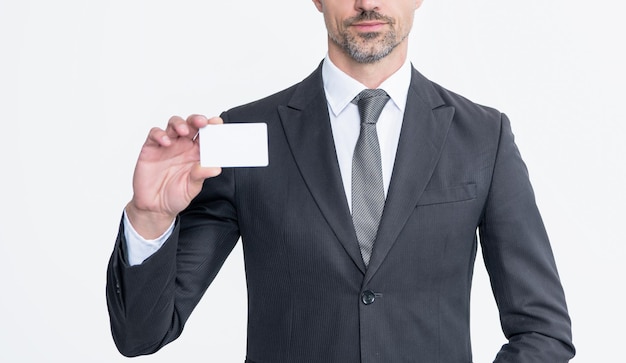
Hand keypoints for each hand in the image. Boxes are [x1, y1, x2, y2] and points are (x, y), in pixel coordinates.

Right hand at [126, 115, 222, 238]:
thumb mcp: (192, 188)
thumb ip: (201, 175)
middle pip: (191, 125)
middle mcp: (183, 146)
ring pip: (174, 125)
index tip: (217, 123)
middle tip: (203, 122)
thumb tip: (215, 168)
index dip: (212, 127)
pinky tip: (166, 142)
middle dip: (197, 120)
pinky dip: (160, 134)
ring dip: (180, 124)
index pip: (206, 136)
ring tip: (184, 131)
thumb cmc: (175, 195)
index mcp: (196, 154)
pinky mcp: (151, 148)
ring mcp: (167, 146)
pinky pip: (155, 135)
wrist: (154, 207)